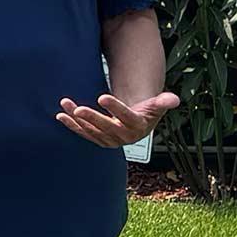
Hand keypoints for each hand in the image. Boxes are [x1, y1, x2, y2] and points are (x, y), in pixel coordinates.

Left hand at [55, 90, 179, 147]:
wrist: (138, 125)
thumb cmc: (147, 111)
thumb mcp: (157, 105)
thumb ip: (164, 102)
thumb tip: (175, 99)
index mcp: (137, 127)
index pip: (126, 117)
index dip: (115, 108)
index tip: (103, 97)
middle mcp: (122, 136)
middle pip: (106, 127)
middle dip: (91, 118)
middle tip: (78, 108)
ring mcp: (108, 140)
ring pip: (91, 130)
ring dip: (77, 119)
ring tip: (66, 105)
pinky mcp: (98, 139)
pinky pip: (83, 133)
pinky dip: (72, 125)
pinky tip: (61, 116)